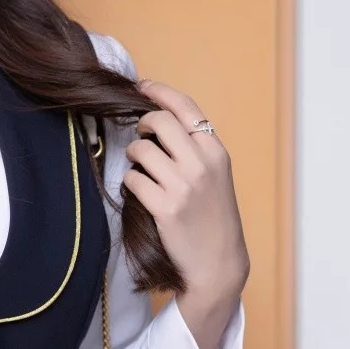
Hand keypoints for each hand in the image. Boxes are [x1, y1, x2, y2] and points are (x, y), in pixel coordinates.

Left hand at [122, 77, 250, 348]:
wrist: (218, 262)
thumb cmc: (214, 218)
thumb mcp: (216, 175)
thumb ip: (195, 148)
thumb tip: (161, 121)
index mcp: (216, 151)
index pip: (185, 107)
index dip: (159, 92)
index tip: (142, 86)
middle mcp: (201, 163)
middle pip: (159, 121)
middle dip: (143, 124)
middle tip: (141, 134)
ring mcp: (183, 185)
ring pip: (142, 150)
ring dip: (134, 155)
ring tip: (142, 168)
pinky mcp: (165, 207)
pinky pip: (133, 180)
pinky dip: (131, 182)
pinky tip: (139, 191)